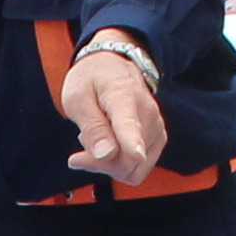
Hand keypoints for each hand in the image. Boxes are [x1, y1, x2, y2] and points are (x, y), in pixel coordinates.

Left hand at [57, 42, 167, 186]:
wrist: (112, 67)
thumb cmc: (92, 81)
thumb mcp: (77, 98)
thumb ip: (92, 127)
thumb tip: (105, 154)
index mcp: (123, 97)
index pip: (130, 125)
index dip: (133, 144)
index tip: (136, 154)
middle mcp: (147, 113)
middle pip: (128, 159)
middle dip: (100, 163)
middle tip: (81, 150)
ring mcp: (156, 127)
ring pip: (134, 169)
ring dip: (110, 165)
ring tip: (97, 141)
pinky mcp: (158, 138)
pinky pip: (139, 169)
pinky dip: (121, 166)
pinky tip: (110, 148)